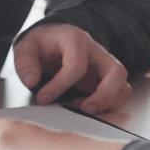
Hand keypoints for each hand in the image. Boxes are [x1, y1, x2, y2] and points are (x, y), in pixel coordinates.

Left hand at [12, 22, 130, 112]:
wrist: (51, 40)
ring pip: (123, 86)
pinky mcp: (105, 80)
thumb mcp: (26, 47)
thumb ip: (26, 62)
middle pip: (117, 72)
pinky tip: (85, 107)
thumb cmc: (42, 44)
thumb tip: (32, 81)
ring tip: (83, 109)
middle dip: (103, 96)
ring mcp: (104, 66)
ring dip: (108, 103)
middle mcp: (96, 52)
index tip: (43, 98)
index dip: (60, 85)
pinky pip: (119, 94)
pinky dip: (108, 106)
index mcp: (75, 40)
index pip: (77, 65)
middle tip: (83, 109)